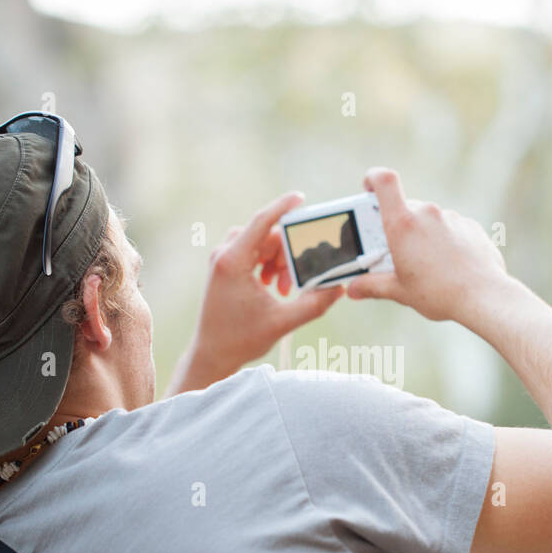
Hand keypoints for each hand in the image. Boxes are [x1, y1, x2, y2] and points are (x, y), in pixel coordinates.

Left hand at [168, 191, 342, 393]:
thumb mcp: (283, 322)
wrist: (212, 354)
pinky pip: (252, 251)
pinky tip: (274, 285)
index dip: (283, 207)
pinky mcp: (223, 266)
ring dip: (279, 260)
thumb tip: (339, 287)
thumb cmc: (241, 340)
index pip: (261, 222)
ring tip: (283, 289)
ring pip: (260, 242)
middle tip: (294, 283)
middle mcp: (223, 254)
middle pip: (266, 235)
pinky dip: (268, 263)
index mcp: (233, 262)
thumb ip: (314, 304)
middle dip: (287, 254)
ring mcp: (221, 259)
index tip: (301, 198)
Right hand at [345, 168, 508, 322]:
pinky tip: (449, 265)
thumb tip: (353, 289)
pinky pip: (451, 229)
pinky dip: (445, 242)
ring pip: (429, 220)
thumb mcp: (399, 291)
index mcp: (403, 224)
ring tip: (427, 265)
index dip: (373, 178)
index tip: (367, 187)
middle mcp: (427, 214)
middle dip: (399, 227)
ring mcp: (452, 218)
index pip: (385, 181)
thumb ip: (372, 286)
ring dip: (423, 236)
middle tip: (397, 252)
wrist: (483, 297)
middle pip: (405, 209)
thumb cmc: (438, 294)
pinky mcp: (470, 227)